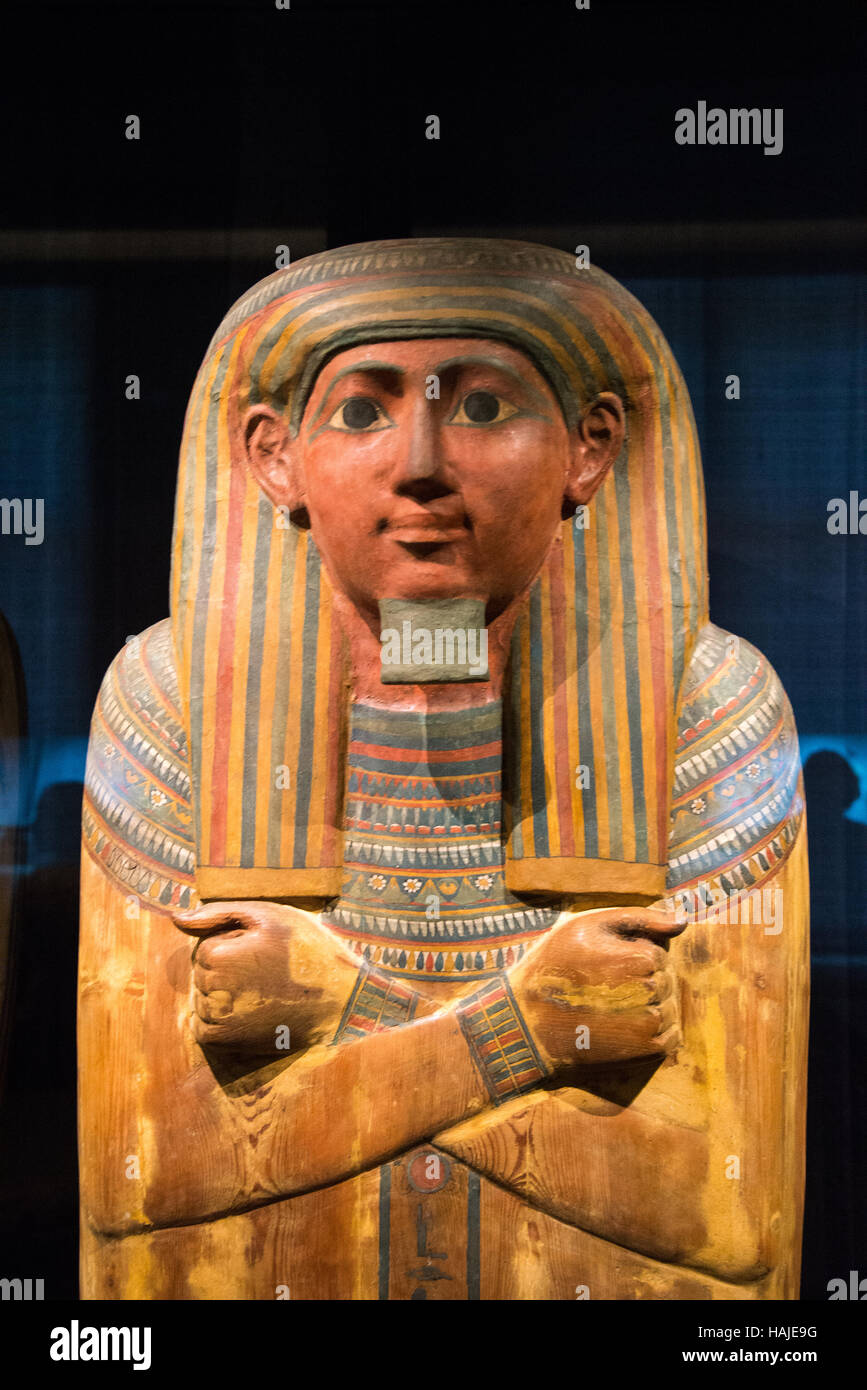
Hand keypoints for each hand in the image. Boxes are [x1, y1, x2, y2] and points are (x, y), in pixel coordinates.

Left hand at [173, 901, 360, 1054]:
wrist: (341, 1000)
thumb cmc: (306, 950)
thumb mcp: (267, 917)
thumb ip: (217, 914)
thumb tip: (175, 918)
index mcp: (220, 957)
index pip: (206, 948)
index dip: (233, 945)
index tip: (263, 950)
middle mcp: (215, 991)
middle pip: (202, 975)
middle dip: (225, 970)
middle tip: (265, 971)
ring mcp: (221, 1020)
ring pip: (201, 1001)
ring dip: (221, 995)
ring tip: (260, 990)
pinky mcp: (230, 1043)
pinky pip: (203, 1030)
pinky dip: (215, 1020)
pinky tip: (245, 1012)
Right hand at [508, 906, 684, 1074]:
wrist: (529, 1023)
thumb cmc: (555, 966)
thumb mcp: (588, 925)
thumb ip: (640, 918)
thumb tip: (684, 921)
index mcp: (641, 958)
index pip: (658, 953)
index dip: (632, 957)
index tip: (604, 965)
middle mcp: (652, 992)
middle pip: (667, 980)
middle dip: (644, 981)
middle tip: (605, 988)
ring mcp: (651, 1024)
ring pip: (670, 1007)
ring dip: (651, 1006)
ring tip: (612, 1007)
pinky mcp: (646, 1051)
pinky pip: (671, 1037)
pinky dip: (657, 1031)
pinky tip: (626, 1027)